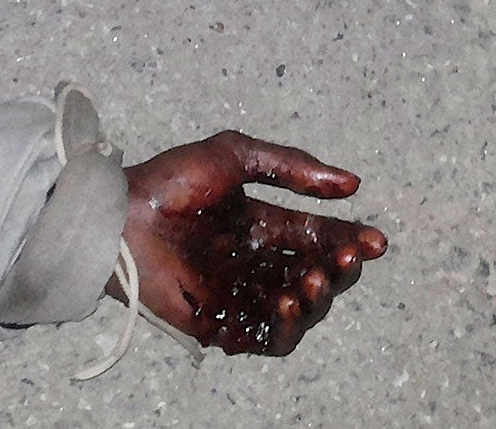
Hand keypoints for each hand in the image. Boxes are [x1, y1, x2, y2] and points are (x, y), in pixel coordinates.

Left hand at [120, 131, 386, 355]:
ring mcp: (237, 294)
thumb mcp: (235, 155)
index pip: (314, 238)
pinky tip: (289, 305)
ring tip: (315, 282)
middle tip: (347, 260)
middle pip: (314, 276)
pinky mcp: (218, 323)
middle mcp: (252, 262)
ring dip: (316, 300)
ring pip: (296, 311)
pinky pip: (263, 339)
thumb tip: (351, 184)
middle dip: (338, 271)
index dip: (347, 240)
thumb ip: (291, 166)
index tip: (375, 240)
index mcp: (259, 224)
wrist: (120, 214)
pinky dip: (284, 328)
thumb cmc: (169, 181)